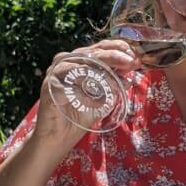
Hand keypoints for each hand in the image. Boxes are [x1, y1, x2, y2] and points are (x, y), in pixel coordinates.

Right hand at [29, 38, 138, 157]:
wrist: (61, 137)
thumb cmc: (81, 115)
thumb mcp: (105, 97)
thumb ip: (115, 82)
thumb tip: (132, 69)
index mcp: (81, 61)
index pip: (101, 48)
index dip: (119, 49)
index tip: (135, 56)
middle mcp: (68, 62)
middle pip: (94, 51)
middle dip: (115, 55)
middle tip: (131, 61)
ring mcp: (57, 70)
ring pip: (83, 60)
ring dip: (105, 66)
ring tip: (121, 74)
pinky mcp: (50, 82)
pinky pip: (70, 74)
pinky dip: (87, 78)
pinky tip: (101, 86)